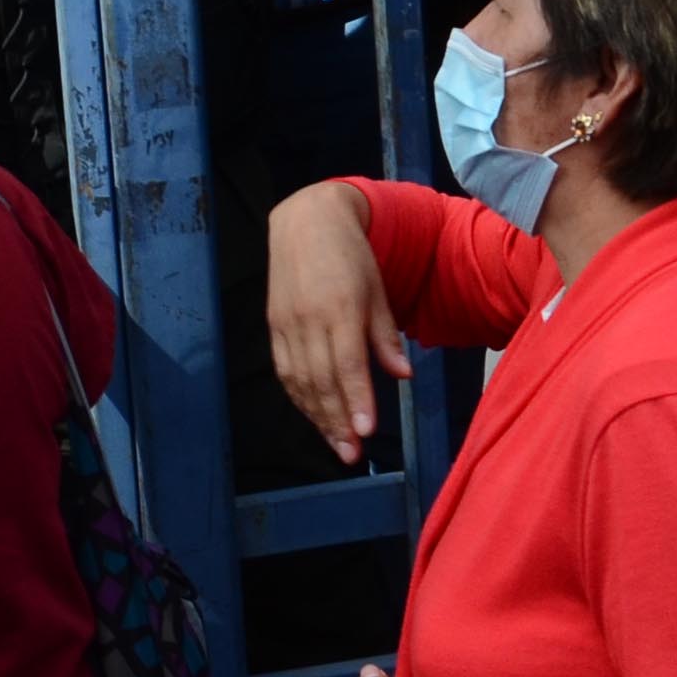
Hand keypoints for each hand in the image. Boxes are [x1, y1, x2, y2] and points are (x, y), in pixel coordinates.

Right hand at [263, 182, 408, 458]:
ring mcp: (286, 324)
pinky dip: (299, 398)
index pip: (348, 363)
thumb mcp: (377, 289)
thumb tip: (402, 376)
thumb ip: (385, 335)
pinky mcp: (273, 326)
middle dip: (337, 421)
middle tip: (352, 454)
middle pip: (322, 380)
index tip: (366, 431)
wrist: (304, 222)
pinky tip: (314, 416)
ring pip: (301, 381)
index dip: (356, 399)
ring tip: (336, 445)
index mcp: (340, 307)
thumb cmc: (351, 255)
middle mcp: (309, 319)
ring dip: (318, 417)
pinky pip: (285, 370)